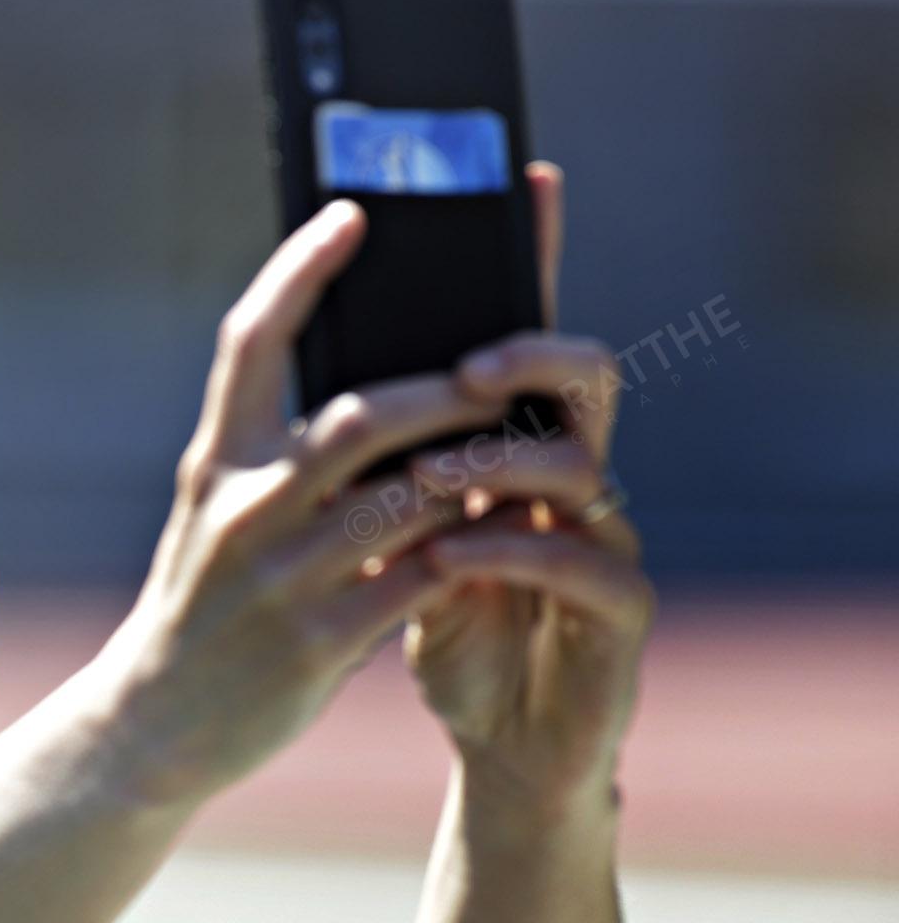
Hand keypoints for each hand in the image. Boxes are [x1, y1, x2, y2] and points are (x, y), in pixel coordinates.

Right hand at [92, 199, 553, 804]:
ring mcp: (282, 577)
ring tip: (525, 454)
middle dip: (446, 389)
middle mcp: (243, 509)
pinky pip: (425, 576)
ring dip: (477, 469)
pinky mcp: (319, 641)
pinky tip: (507, 537)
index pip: (249, 343)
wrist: (154, 724)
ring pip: (408, 495)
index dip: (300, 271)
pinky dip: (476, 549)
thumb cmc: (204, 605)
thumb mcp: (214, 516)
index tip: (352, 215)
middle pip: (362, 416)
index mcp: (215, 464)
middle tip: (501, 373)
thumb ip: (274, 459)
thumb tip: (380, 395)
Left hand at [404, 162, 654, 809]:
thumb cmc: (441, 624)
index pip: (528, 340)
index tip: (523, 184)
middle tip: (467, 365)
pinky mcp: (617, 616)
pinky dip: (516, 554)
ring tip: (437, 474)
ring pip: (585, 468)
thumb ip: (371, 466)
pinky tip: (458, 555)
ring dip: (506, 462)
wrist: (500, 738)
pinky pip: (586, 567)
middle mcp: (569, 479)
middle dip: (528, 357)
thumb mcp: (391, 538)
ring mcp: (603, 541)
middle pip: (582, 378)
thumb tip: (306, 379)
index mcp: (514, 445)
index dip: (536, 262)